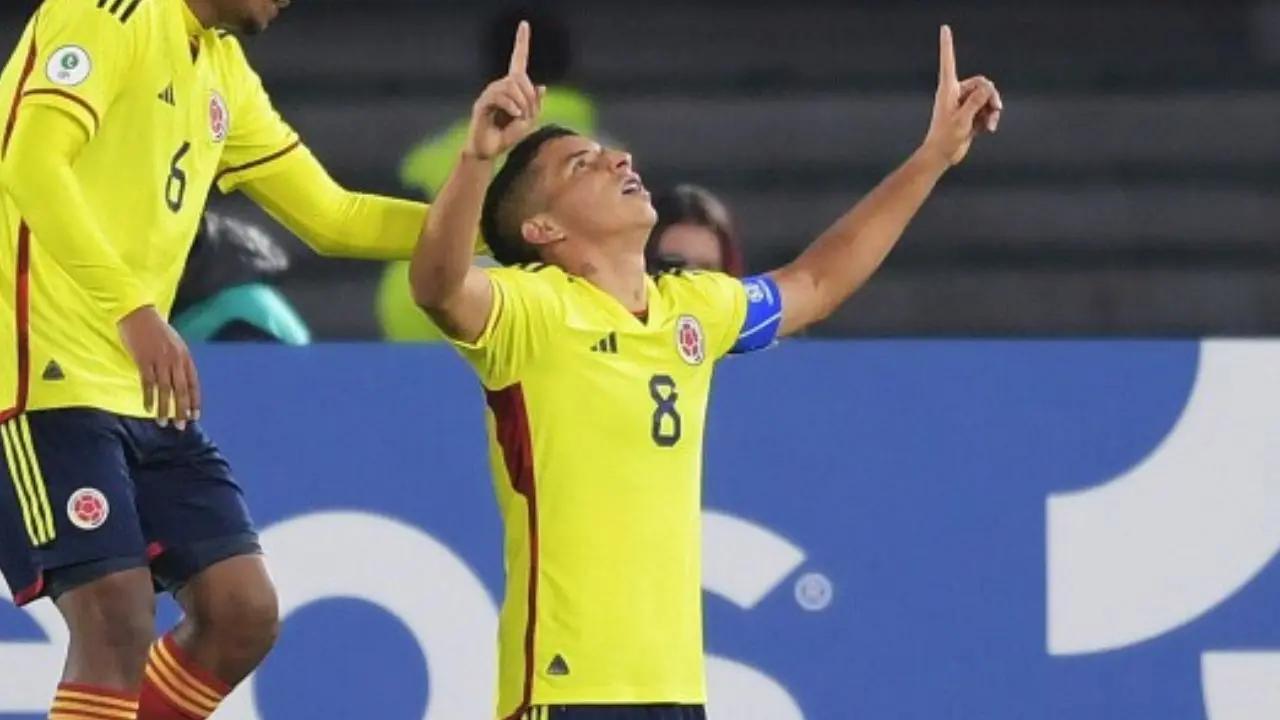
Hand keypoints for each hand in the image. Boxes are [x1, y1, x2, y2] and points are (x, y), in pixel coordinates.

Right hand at [117, 305, 199, 429]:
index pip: (193, 383)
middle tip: (181, 426)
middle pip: (181, 390)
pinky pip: (147, 382)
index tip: (195, 416)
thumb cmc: (157, 331)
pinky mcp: (144, 359)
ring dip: (164, 408)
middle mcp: (175, 359)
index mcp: (185, 356)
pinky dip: (148, 397)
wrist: (138, 314)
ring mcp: (159, 359)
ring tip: (163, 422)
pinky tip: (148, 408)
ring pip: (165, 389)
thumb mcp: (175, 345)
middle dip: (181, 410)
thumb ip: (179, 362)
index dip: (195, 401)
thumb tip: (180, 383)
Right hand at [465, 21, 544, 160]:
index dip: (521, 42)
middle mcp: (499, 86)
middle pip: (519, 77)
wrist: (489, 151)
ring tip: (521, 117)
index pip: (518, 60)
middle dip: (530, 96)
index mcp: (512, 87)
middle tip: (530, 115)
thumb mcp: (528, 121)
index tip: (524, 24)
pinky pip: (499, 96)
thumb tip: (541, 86)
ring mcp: (489, 94)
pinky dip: (511, 106)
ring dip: (522, 103)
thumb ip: (535, 104)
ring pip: (510, 86)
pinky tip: (515, 115)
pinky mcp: (482, 104)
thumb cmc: (507, 135)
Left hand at [922, 25, 1002, 166]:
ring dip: (992, 110)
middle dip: (991, 96)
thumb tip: (988, 86)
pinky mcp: (970, 115)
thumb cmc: (946, 138)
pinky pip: (986, 110)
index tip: (944, 28)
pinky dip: (990, 118)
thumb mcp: (963, 119)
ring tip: (992, 124)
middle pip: (982, 84)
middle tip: (996, 109)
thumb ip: (976, 101)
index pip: (948, 62)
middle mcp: (955, 93)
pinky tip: (987, 129)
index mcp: (948, 89)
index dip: (947, 45)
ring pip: (987, 98)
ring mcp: (963, 104)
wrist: (941, 156)